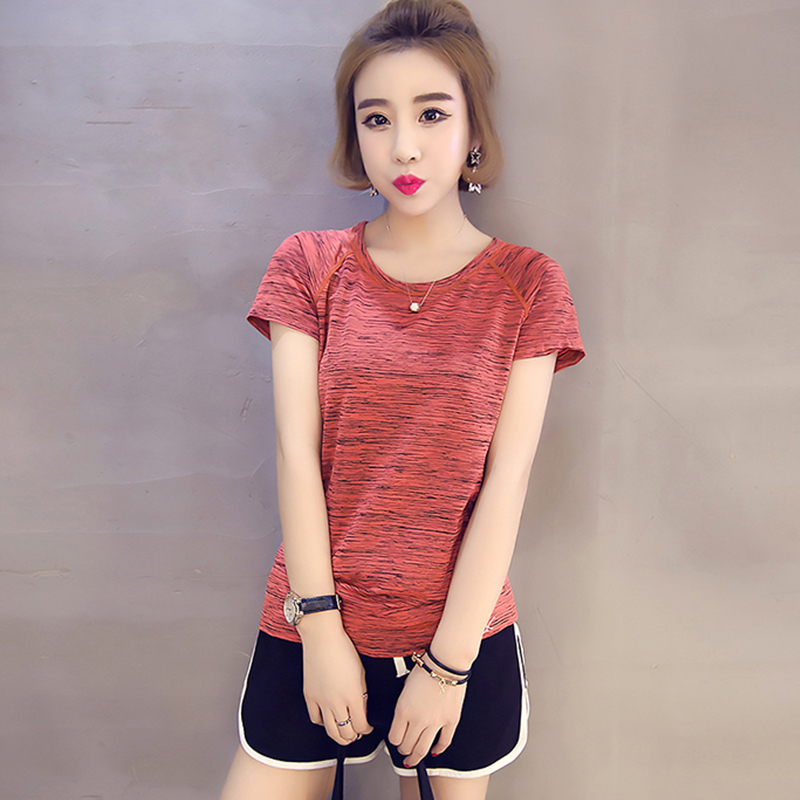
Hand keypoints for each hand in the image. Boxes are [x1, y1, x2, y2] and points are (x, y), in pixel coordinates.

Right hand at [299, 613, 373, 744]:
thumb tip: (362, 709)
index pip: (361, 725)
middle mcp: (336, 702)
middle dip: (354, 736)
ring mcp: (321, 701)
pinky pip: (315, 718)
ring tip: (344, 733)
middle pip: (346, 733)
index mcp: (353, 695)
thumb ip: (362, 694)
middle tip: (357, 732)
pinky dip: (322, 723)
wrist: (322, 638)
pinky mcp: (309, 696)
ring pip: (330, 731)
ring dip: (339, 736)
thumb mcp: (361, 672)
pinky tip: (327, 719)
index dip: (366, 729)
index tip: (368, 727)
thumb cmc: (343, 649)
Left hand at [388, 660, 466, 766]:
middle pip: (407, 747)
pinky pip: (444, 743)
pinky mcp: (451, 721)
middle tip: (403, 750)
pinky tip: (434, 750)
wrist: (446, 663)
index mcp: (403, 710)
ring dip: (416, 757)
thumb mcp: (404, 687)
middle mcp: (418, 719)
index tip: (395, 740)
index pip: (394, 738)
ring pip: (423, 750)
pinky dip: (437, 750)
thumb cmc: (425, 669)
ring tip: (414, 759)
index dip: (394, 741)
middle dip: (403, 750)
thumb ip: (402, 707)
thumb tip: (400, 722)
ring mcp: (435, 722)